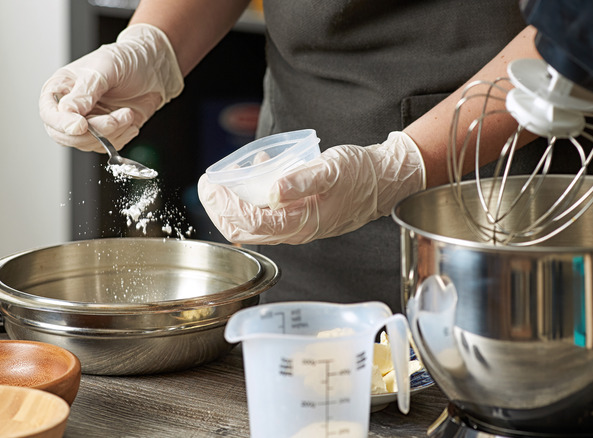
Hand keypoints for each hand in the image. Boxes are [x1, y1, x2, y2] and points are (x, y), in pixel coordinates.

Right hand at [39, 24, 183, 151]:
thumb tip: (66, 112)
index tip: (81, 125)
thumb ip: (85, 92)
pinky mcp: (106, 133)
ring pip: (88, 144)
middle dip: (93, 133)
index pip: (49, 113)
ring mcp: (88, 122)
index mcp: (62, 87)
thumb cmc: (127, 60)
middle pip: (66, 136)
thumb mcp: (105, 69)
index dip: (62, 123)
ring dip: (113, 133)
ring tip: (127, 113)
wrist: (154, 69)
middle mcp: (71, 107)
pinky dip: (121, 138)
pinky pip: (106, 147)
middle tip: (114, 120)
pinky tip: (130, 120)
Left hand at [198, 132, 425, 243]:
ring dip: (232, 205)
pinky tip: (257, 171)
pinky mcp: (299, 217)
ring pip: (252, 224)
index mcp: (300, 223)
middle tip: (207, 185)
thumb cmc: (361, 174)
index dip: (224, 207)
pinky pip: (266, 214)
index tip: (209, 185)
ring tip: (222, 181)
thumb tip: (272, 191)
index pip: (249, 224)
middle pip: (244, 230)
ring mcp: (296, 225)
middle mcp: (294, 230)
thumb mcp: (332, 170)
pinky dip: (251, 197)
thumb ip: (302, 180)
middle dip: (220, 209)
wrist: (385, 181)